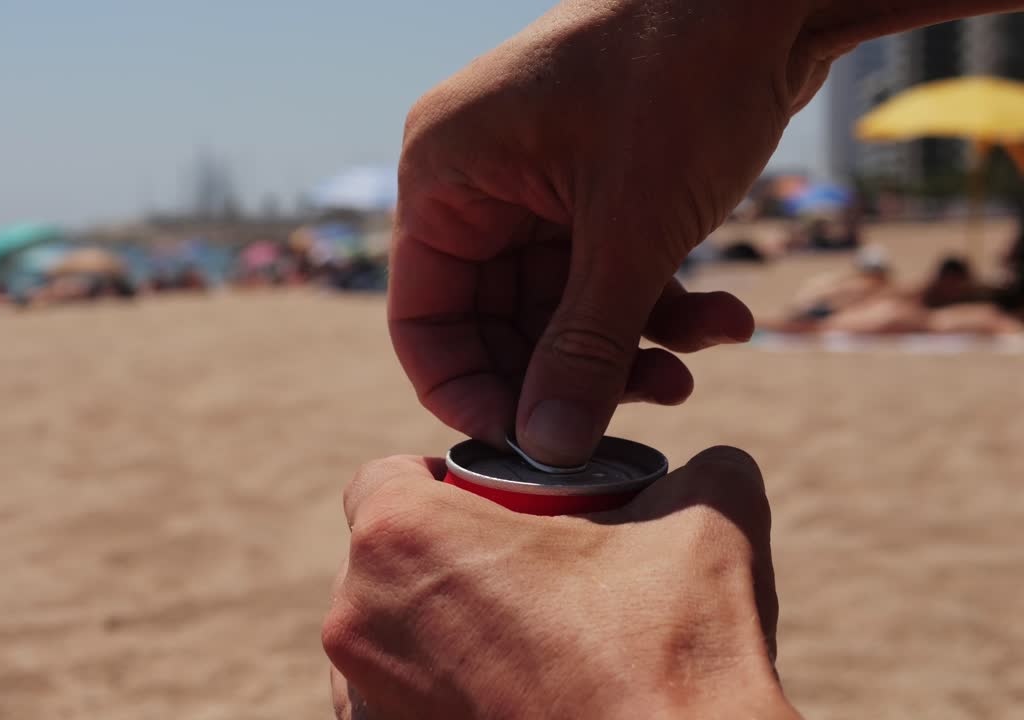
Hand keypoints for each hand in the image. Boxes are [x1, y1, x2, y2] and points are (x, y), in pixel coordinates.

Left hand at [323, 448, 798, 719]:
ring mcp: (365, 703)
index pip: (387, 479)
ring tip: (525, 645)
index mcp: (402, 536)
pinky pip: (397, 707)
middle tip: (525, 577)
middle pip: (383, 562)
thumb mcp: (705, 522)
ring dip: (438, 631)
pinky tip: (513, 699)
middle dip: (444, 559)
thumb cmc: (674, 658)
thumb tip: (714, 467)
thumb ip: (696, 470)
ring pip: (387, 639)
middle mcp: (357, 619)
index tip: (500, 508)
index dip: (442, 483)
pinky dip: (441, 698)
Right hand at [388, 0, 831, 465]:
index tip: (533, 447)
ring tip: (692, 367)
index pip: (422, 319)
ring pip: (561, 311)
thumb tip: (547, 448)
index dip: (470, 393)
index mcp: (445, 176)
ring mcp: (539, 188)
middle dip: (570, 376)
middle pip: (497, 326)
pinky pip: (608, 277)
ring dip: (628, 349)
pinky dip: (661, 308)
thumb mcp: (633, 225)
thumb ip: (586, 345)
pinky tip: (725, 317)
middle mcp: (479, 185)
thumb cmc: (684, 69)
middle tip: (643, 408)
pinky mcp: (598, 192)